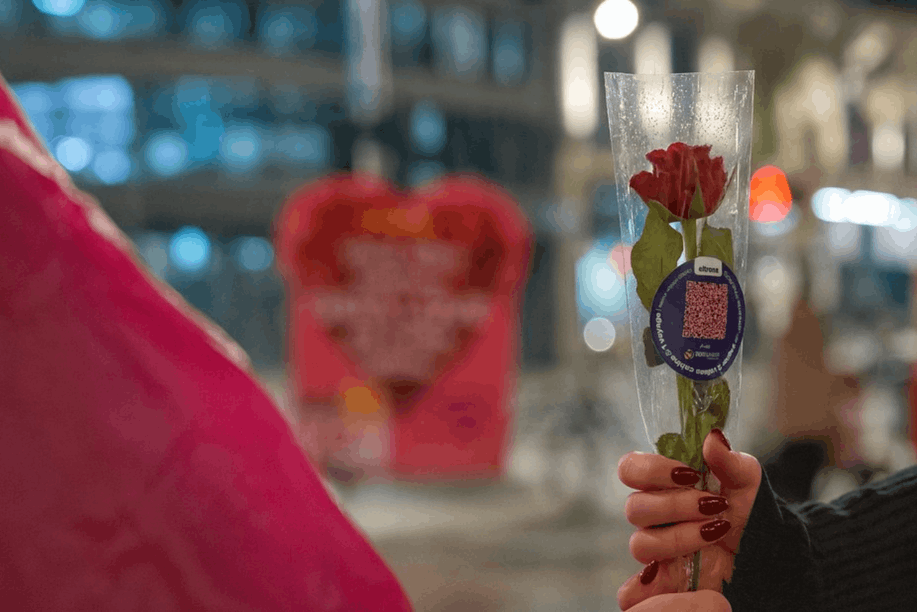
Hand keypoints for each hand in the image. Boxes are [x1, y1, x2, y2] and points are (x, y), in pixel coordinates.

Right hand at [616, 429, 760, 610]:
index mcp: (663, 482)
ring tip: (714, 532)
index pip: (630, 469)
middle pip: (634, 508)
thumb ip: (728, 459)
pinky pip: (635, 587)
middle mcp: (653, 513)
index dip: (652, 471)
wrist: (765, 546)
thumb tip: (713, 437)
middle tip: (713, 506)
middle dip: (676, 506)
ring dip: (679, 538)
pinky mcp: (664, 576)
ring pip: (641, 544)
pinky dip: (644, 586)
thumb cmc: (747, 506)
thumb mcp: (746, 480)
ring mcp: (657, 544)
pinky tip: (671, 574)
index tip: (690, 474)